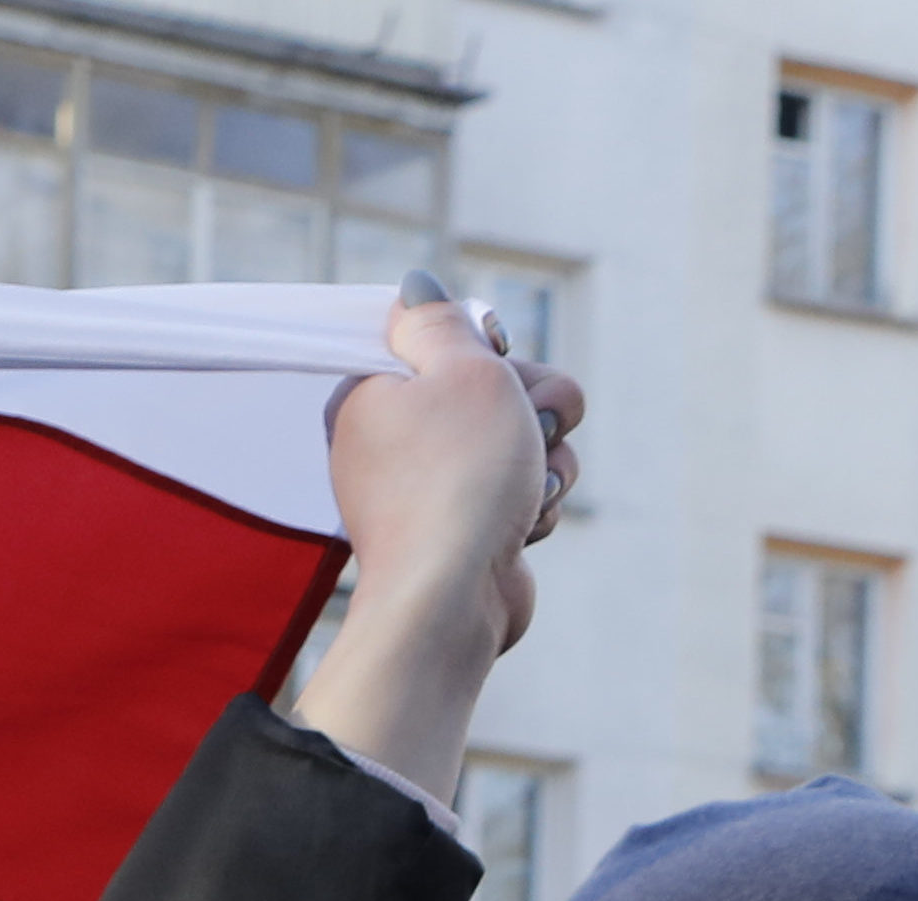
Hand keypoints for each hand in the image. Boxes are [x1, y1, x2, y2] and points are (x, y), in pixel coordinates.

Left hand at [292, 285, 579, 793]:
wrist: (453, 595)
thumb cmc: (459, 476)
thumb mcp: (461, 369)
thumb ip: (441, 322)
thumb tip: (416, 288)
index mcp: (372, 393)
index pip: (451, 341)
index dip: (493, 352)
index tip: (497, 367)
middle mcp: (393, 440)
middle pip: (500, 388)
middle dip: (536, 405)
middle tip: (528, 429)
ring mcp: (432, 488)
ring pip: (524, 440)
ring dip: (545, 458)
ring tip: (524, 488)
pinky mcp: (468, 529)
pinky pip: (525, 492)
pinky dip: (535, 504)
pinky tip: (522, 525)